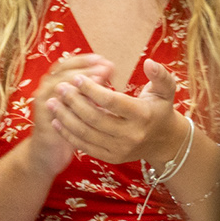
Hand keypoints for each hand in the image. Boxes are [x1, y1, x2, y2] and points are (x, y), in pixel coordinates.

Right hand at [25, 53, 112, 177]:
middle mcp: (47, 89)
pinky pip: (55, 109)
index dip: (85, 60)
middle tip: (105, 66)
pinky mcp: (43, 121)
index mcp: (56, 81)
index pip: (68, 63)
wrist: (49, 151)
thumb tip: (110, 68)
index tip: (104, 59)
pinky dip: (71, 103)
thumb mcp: (83, 101)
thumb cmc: (73, 123)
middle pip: (62, 71)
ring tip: (100, 79)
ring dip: (79, 81)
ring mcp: (43, 104)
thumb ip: (93, 85)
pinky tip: (89, 103)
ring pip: (57, 86)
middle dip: (85, 67)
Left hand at [47, 59, 190, 167]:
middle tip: (61, 88)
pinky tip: (57, 121)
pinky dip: (68, 134)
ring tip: (53, 102)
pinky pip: (84, 146)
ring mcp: (120, 148)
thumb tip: (149, 62)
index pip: (112, 101)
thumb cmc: (161, 109)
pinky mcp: (111, 157)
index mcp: (143, 115)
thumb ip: (160, 75)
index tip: (78, 79)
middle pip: (94, 118)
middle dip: (74, 102)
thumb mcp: (166, 90)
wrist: (164, 141)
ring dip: (65, 117)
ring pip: (85, 133)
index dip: (92, 89)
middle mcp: (131, 134)